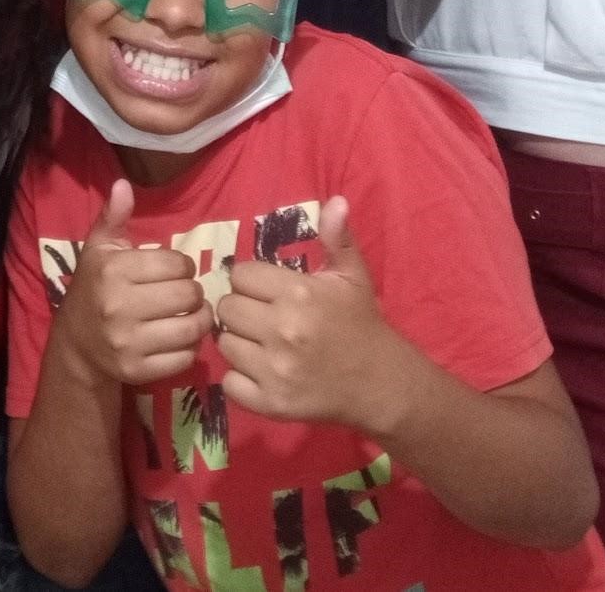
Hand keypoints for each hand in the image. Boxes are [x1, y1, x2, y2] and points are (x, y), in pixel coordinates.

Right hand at [55, 179, 209, 387]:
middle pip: (188, 295)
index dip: (183, 265)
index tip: (175, 270)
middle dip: (193, 292)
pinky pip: (185, 357)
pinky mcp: (138, 371)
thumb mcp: (98, 249)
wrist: (75, 344)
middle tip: (185, 293)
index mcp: (112, 271)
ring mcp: (128, 343)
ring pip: (192, 328)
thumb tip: (123, 184)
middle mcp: (119, 307)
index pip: (176, 264)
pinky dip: (191, 347)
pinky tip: (181, 337)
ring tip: (192, 313)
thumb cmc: (93, 287)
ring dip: (200, 319)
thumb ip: (113, 216)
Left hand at [215, 196, 400, 427]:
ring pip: (224, 343)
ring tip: (261, 342)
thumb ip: (338, 238)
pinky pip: (230, 382)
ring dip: (238, 341)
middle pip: (227, 308)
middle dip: (241, 308)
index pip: (241, 275)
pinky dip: (240, 378)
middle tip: (261, 316)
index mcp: (298, 294)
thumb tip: (336, 201)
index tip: (267, 290)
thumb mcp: (353, 276)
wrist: (380, 383)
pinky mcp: (270, 403)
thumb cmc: (362, 323)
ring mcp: (274, 370)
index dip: (251, 280)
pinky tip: (260, 370)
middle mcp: (282, 330)